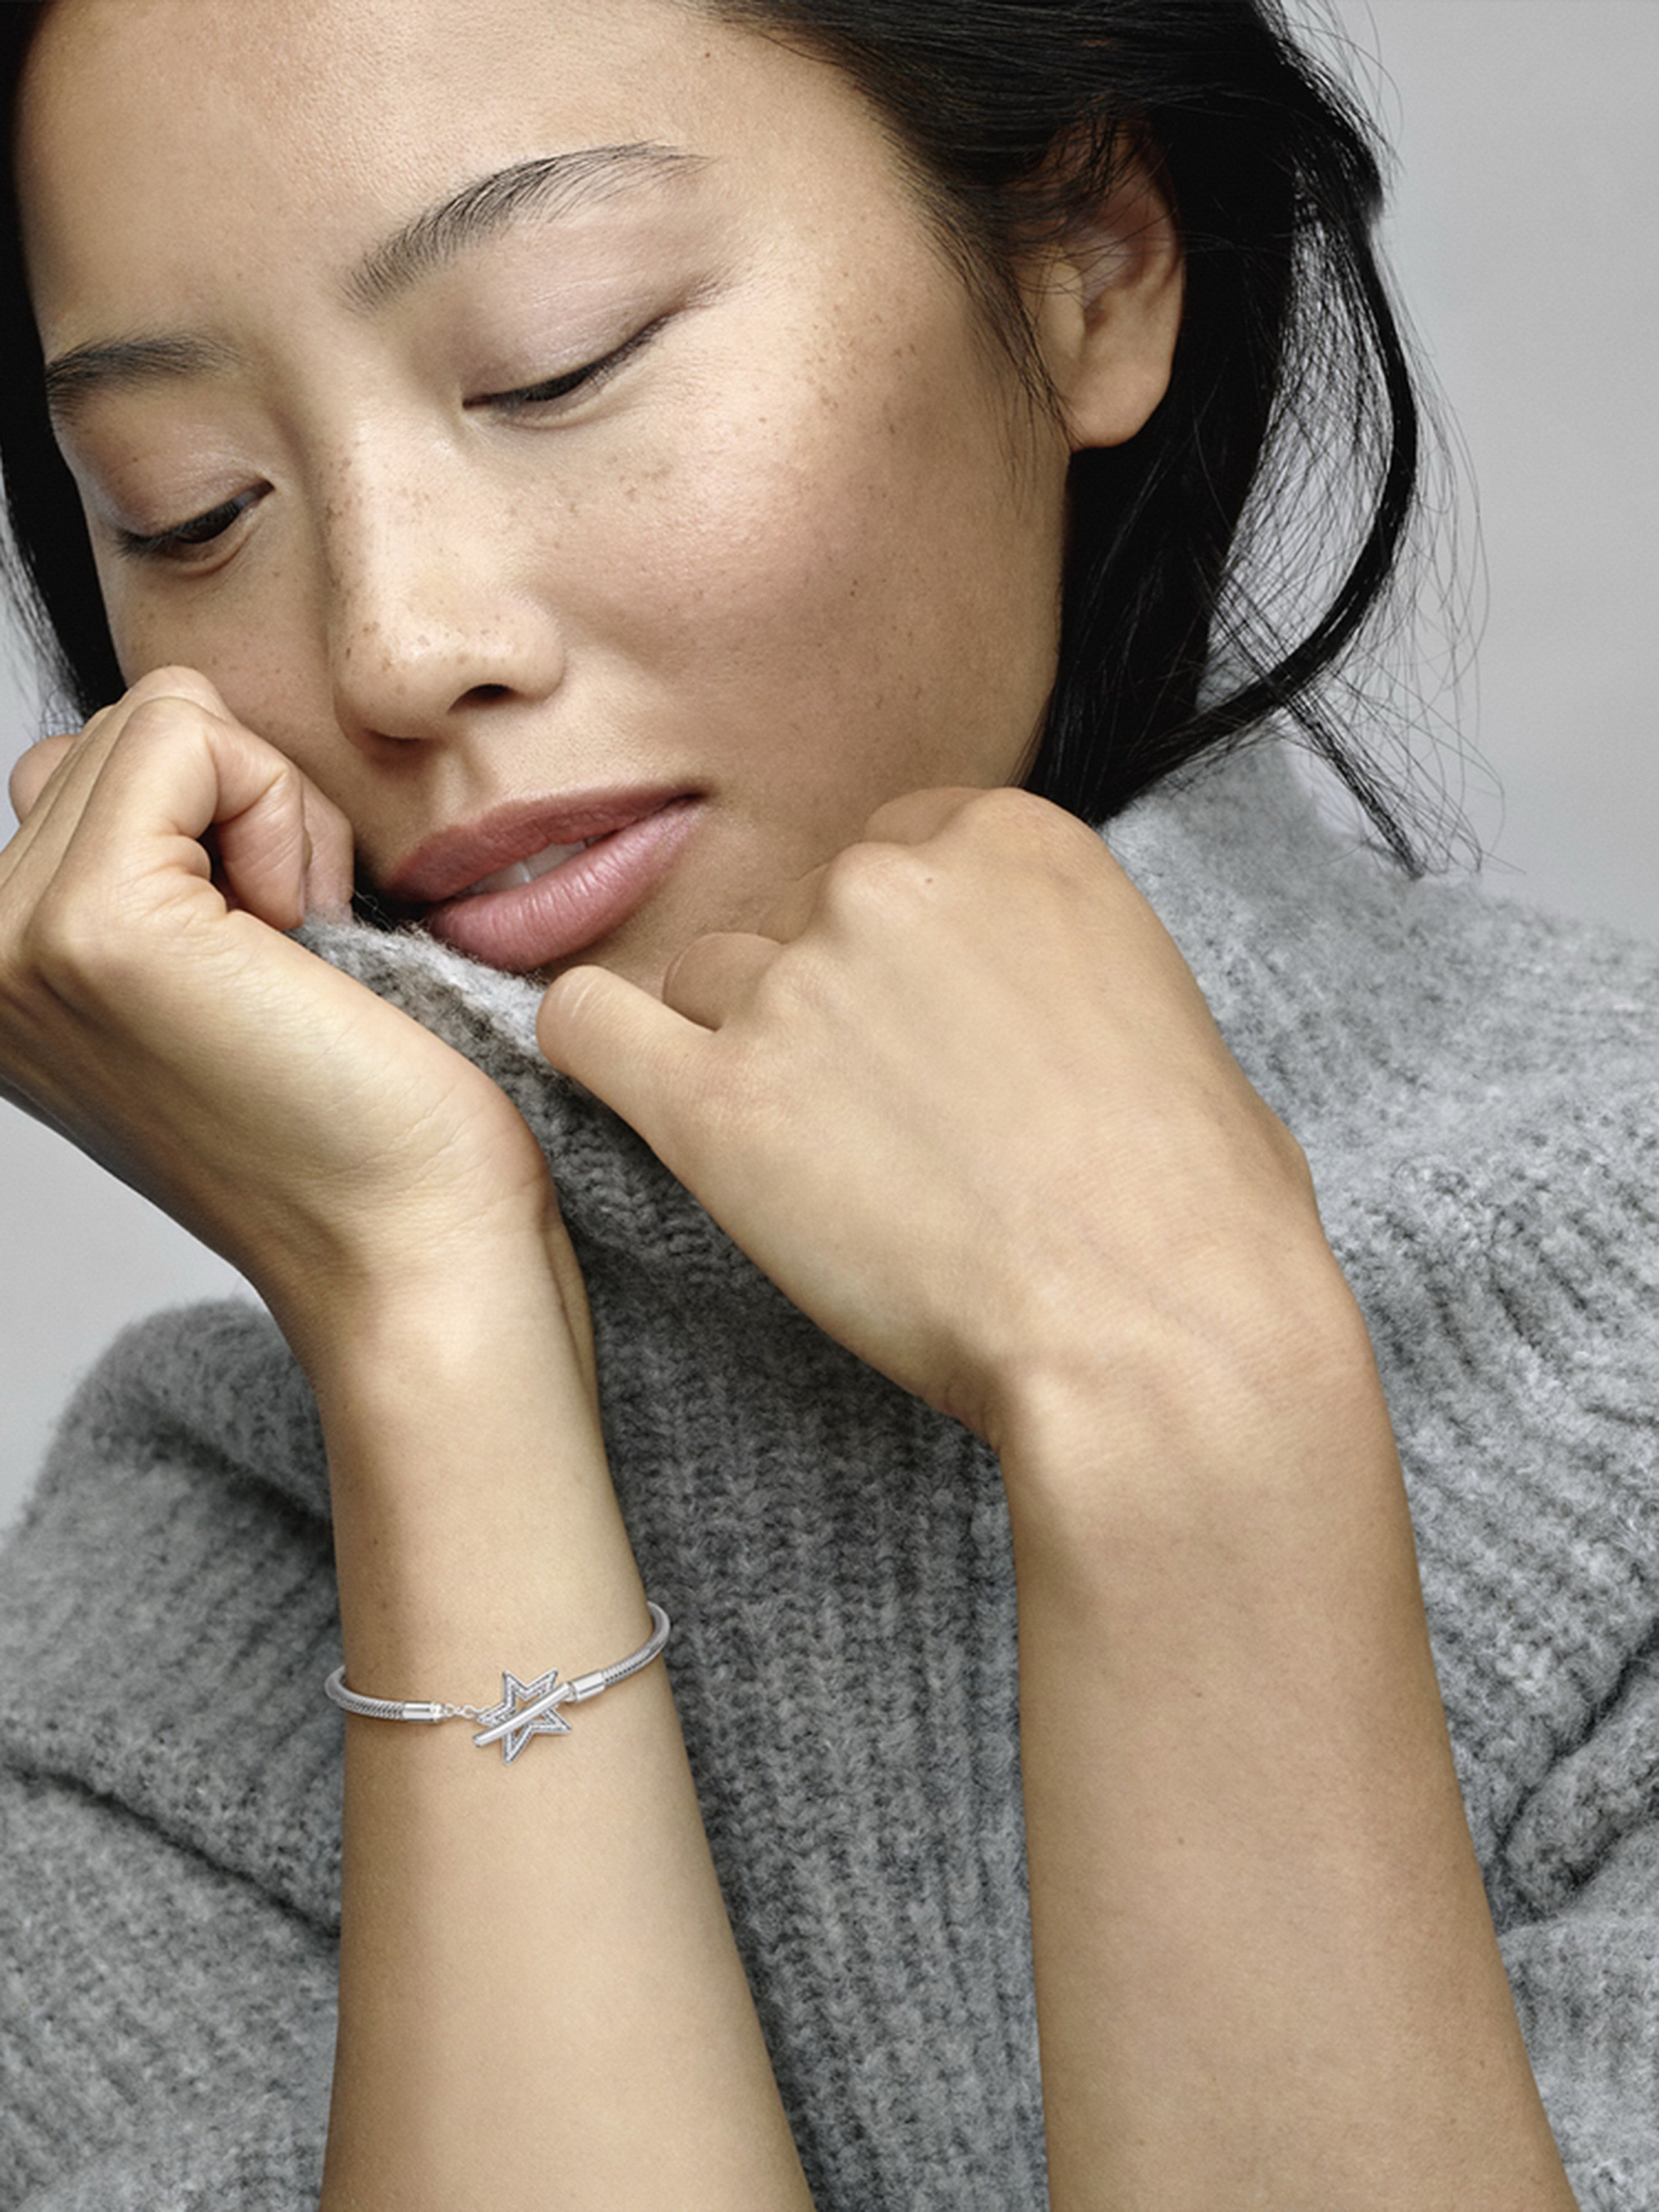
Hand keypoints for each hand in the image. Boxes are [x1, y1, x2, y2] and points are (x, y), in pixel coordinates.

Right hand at [0, 668, 585, 1372]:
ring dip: (269, 815)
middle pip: (126, 732)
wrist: (418, 1252)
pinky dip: (282, 813)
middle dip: (247, 813)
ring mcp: (15, 946)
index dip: (229, 830)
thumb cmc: (372, 1127)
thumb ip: (158, 864)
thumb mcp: (223, 973)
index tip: (274, 970)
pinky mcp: (95, 927)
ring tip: (295, 962)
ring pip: (161, 721)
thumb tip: (174, 734)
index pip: (97, 767)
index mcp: (4, 976)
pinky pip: (187, 732)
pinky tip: (304, 942)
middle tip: (295, 966)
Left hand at [538, 785, 1337, 1452]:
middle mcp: (887, 884)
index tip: (920, 1027)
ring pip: (706, 981)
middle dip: (826, 1003)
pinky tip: (635, 1090)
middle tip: (884, 1115)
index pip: (891, 856)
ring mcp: (796, 987)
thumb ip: (1055, 966)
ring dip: (742, 1049)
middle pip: (798, 916)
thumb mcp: (1162, 1015)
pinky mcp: (716, 1104)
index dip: (899, 954)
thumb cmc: (1196, 1204)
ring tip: (813, 1155)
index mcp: (1007, 838)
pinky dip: (599, 1050)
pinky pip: (591, 1027)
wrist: (1158, 1329)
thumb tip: (1016, 1006)